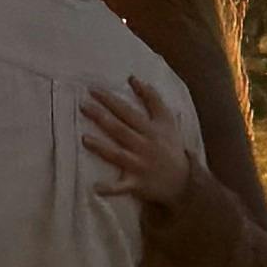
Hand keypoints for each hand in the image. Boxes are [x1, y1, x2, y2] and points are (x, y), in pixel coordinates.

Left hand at [81, 75, 196, 210]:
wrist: (184, 180)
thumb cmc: (170, 146)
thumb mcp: (167, 120)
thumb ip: (152, 98)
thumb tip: (133, 78)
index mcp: (150, 129)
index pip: (128, 112)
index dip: (111, 100)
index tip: (93, 90)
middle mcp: (144, 145)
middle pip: (120, 129)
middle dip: (102, 117)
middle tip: (83, 106)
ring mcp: (139, 165)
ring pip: (118, 155)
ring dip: (102, 148)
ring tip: (85, 139)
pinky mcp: (137, 184)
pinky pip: (122, 187)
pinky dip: (110, 189)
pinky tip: (95, 188)